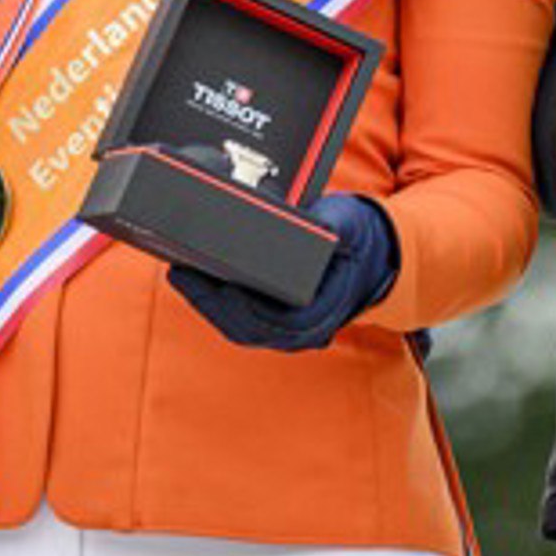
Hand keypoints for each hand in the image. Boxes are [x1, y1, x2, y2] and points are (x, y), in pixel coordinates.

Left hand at [168, 194, 398, 351]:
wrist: (374, 258)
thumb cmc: (360, 240)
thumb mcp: (354, 226)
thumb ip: (339, 228)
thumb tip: (324, 229)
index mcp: (326, 310)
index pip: (279, 321)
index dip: (246, 307)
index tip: (221, 284)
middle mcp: (305, 329)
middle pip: (249, 327)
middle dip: (211, 302)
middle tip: (182, 271)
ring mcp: (288, 329)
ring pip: (239, 327)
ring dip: (206, 303)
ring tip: (180, 272)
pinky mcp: (273, 319)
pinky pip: (239, 320)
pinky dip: (214, 303)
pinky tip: (194, 280)